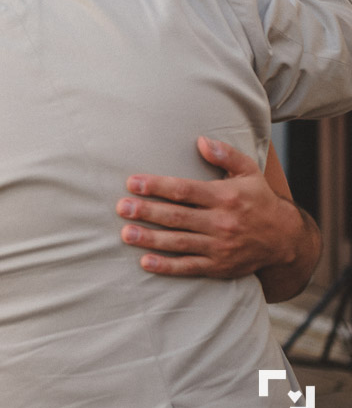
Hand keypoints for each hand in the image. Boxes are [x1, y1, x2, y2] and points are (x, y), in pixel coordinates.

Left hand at [116, 136, 307, 279]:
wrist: (285, 240)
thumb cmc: (259, 200)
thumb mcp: (249, 172)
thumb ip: (225, 155)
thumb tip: (201, 141)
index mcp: (225, 197)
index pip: (185, 190)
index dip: (157, 186)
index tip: (132, 183)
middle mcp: (221, 222)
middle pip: (177, 216)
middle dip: (147, 212)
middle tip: (122, 208)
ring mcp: (219, 246)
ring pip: (179, 243)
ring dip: (151, 239)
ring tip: (126, 234)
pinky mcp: (219, 266)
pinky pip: (189, 266)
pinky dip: (167, 266)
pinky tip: (145, 261)